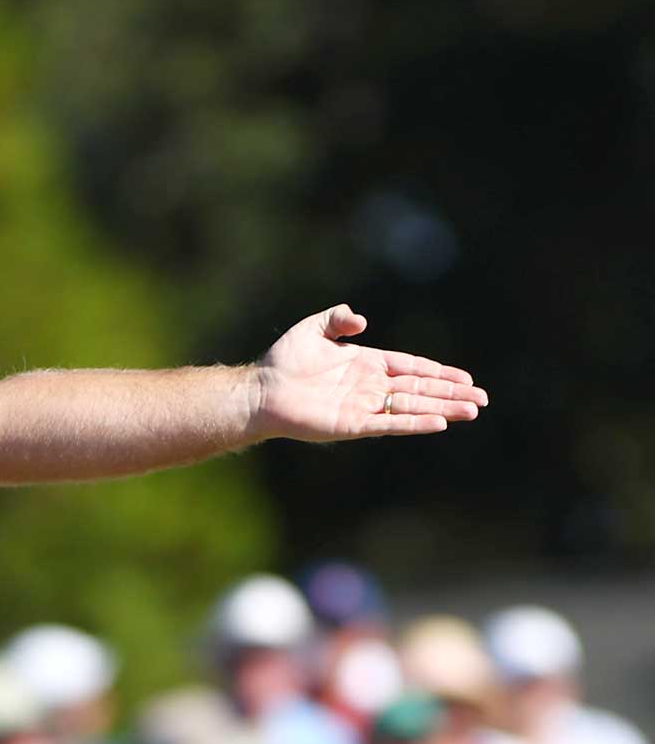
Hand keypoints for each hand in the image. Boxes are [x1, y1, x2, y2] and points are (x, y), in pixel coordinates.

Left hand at [253, 305, 486, 441]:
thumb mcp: (313, 328)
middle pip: (420, 389)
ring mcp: (364, 406)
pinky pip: (390, 423)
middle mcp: (370, 386)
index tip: (466, 378)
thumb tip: (362, 320)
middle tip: (483, 399)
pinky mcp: (353, 424)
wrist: (261, 390)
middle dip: (451, 393)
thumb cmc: (284, 360)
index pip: (411, 368)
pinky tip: (438, 423)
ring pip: (412, 406)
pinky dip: (414, 422)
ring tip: (472, 412)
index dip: (439, 372)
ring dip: (443, 408)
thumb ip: (338, 319)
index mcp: (366, 363)